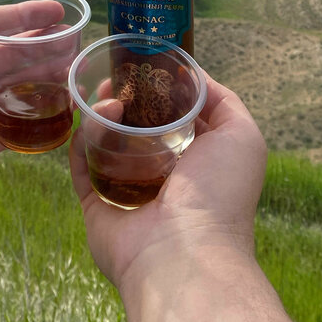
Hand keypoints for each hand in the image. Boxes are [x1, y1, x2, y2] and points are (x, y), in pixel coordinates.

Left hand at [0, 0, 62, 233]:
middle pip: (13, 57)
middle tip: (80, 41)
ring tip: (79, 73)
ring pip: (21, 90)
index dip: (22, 18)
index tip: (55, 11)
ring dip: (49, 81)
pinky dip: (41, 124)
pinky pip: (16, 131)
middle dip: (46, 46)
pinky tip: (64, 118)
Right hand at [69, 74, 266, 289]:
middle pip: (135, 126)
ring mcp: (128, 191)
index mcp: (196, 161)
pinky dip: (79, 144)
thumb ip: (224, 101)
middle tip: (114, 80)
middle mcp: (162, 176)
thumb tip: (193, 74)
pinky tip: (84, 124)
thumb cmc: (219, 194)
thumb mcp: (242, 137)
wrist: (183, 255)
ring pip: (105, 142)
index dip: (158, 90)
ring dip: (101, 116)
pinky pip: (81, 168)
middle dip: (124, 98)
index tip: (143, 65)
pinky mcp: (97, 205)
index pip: (173, 117)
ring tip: (108, 102)